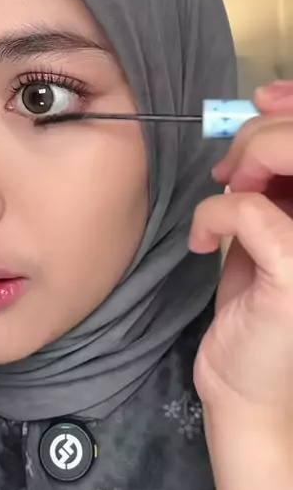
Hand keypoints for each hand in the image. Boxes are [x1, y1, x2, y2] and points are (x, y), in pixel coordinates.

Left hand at [190, 80, 292, 414]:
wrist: (246, 390)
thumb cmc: (257, 311)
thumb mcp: (269, 234)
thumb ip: (275, 183)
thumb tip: (257, 118)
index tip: (262, 99)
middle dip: (260, 132)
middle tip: (231, 168)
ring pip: (288, 155)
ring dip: (245, 161)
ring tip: (225, 191)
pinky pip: (249, 207)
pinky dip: (217, 212)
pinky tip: (204, 241)